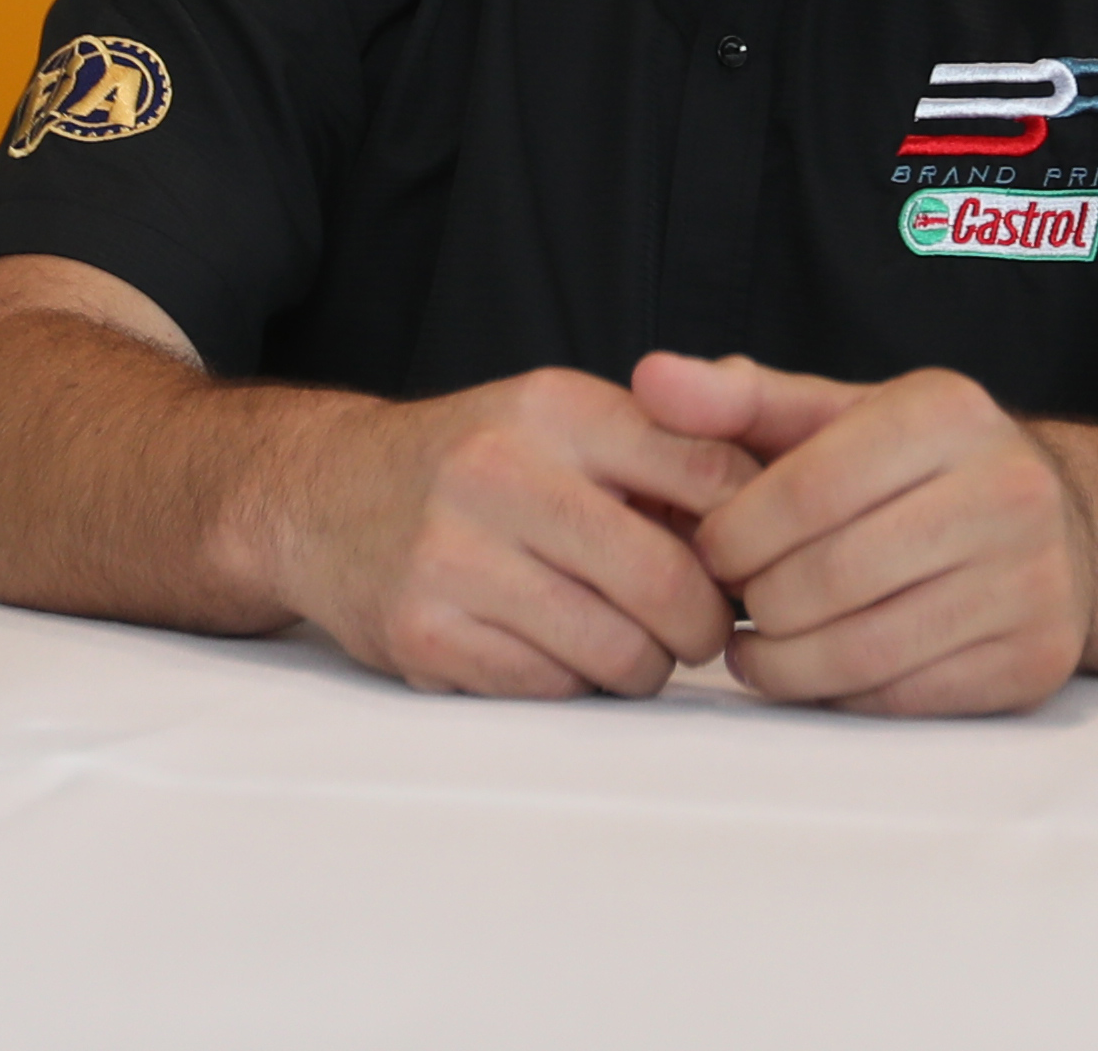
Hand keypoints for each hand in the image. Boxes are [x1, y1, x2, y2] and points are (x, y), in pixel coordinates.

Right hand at [263, 366, 756, 699]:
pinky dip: (575, 685)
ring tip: (631, 643)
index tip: (752, 562)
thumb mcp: (557, 418)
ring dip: (645, 666)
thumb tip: (776, 518)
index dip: (753, 534)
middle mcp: (502, 473)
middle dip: (705, 624)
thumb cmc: (469, 460)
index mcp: (556, 408)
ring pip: (617, 652)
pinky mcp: (425, 634)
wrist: (320, 496)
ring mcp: (455, 558)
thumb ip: (660, 450)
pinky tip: (558, 652)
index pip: (709, 475)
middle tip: (701, 630)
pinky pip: (551, 689)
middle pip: (669, 581)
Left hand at [634, 351, 1097, 715]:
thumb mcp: (843, 415)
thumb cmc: (925, 469)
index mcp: (950, 414)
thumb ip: (743, 399)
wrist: (1065, 527)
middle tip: (732, 602)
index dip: (736, 532)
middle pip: (830, 577)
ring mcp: (1030, 584)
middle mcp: (1006, 493)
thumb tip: (651, 378)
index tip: (709, 549)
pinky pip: (901, 699)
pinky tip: (811, 670)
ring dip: (782, 662)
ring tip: (754, 646)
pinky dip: (837, 695)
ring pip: (861, 650)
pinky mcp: (1031, 663)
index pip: (810, 488)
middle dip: (756, 601)